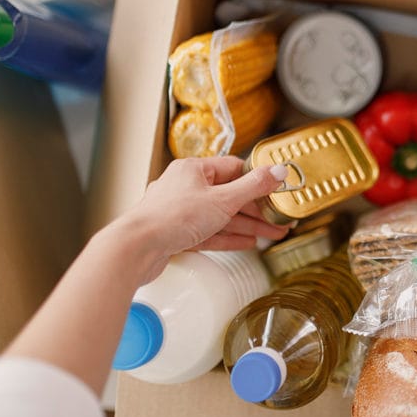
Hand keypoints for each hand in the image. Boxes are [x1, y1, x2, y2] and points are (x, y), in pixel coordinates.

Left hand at [115, 157, 290, 281]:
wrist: (137, 248)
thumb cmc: (172, 217)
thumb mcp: (223, 200)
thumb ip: (253, 187)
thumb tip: (277, 171)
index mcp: (194, 170)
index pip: (234, 169)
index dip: (258, 180)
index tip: (276, 189)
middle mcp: (186, 187)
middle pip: (230, 195)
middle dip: (257, 209)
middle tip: (279, 218)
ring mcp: (181, 211)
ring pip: (222, 216)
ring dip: (248, 225)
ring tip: (271, 234)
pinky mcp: (177, 233)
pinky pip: (210, 233)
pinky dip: (229, 237)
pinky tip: (247, 242)